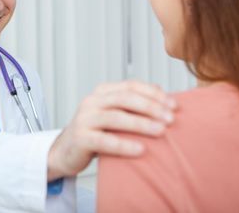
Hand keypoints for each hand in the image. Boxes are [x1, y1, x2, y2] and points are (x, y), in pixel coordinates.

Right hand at [47, 80, 175, 180]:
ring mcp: (84, 119)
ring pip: (116, 117)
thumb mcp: (112, 114)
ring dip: (141, 124)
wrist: (65, 152)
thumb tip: (161, 90)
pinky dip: (124, 145)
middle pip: (125, 98)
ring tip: (161, 131)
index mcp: (102, 92)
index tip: (174, 106)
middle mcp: (92, 101)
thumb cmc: (95, 133)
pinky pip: (105, 140)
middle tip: (171, 119)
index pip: (131, 86)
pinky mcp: (80, 138)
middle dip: (151, 107)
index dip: (154, 94)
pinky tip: (141, 149)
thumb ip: (132, 104)